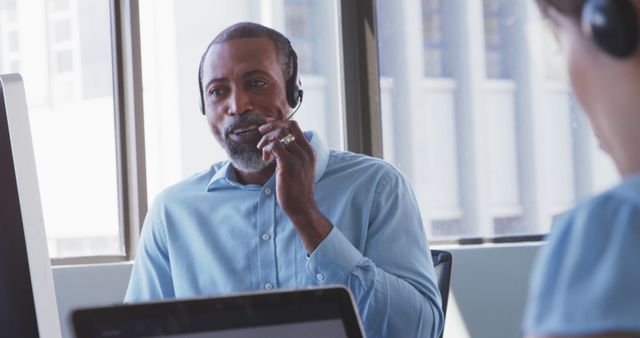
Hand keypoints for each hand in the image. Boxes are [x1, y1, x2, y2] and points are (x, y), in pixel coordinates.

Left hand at [257, 120, 331, 252]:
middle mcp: (306, 151)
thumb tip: (277, 144)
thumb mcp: (299, 168)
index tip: (267, 128)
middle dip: (271, 126)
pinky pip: (275, 146)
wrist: (302, 206)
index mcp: (309, 150)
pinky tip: (265, 158)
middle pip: (288, 126)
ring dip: (266, 140)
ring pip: (279, 136)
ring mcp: (299, 157)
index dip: (278, 124)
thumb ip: (292, 154)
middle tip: (261, 132)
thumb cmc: (297, 189)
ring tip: (262, 151)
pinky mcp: (289, 165)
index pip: (294, 127)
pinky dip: (267, 149)